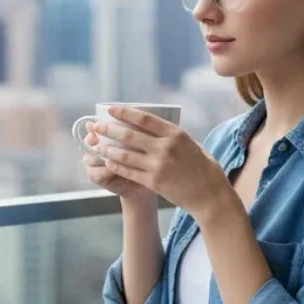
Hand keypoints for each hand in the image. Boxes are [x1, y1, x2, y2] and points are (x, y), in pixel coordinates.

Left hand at [87, 106, 231, 219]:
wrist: (208, 194)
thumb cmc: (203, 167)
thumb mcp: (191, 144)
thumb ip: (172, 136)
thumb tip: (152, 128)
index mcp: (176, 134)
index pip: (145, 119)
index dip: (125, 112)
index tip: (111, 109)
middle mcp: (165, 148)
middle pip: (130, 135)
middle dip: (109, 129)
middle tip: (95, 126)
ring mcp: (158, 165)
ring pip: (124, 155)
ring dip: (107, 149)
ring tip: (95, 144)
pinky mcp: (152, 182)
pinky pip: (128, 171)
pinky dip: (115, 165)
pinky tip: (106, 161)